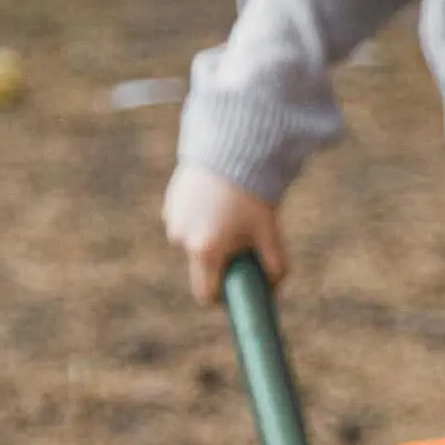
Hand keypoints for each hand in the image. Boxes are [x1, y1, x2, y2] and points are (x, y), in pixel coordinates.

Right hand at [163, 164, 287, 306]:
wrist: (230, 146)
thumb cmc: (253, 193)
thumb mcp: (269, 233)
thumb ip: (275, 267)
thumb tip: (273, 289)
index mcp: (204, 251)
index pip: (206, 294)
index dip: (221, 298)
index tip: (233, 292)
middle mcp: (182, 237)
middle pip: (200, 267)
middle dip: (218, 264)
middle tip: (239, 246)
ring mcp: (172, 218)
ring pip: (192, 243)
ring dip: (207, 239)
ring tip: (228, 218)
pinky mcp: (169, 201)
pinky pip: (185, 222)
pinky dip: (198, 219)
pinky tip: (215, 203)